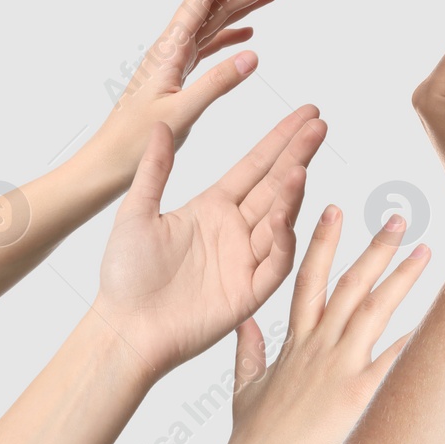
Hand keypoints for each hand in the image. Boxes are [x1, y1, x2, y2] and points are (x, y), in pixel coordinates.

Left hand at [87, 0, 292, 182]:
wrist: (107, 163)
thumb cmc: (133, 142)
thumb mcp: (180, 114)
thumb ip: (216, 83)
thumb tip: (253, 55)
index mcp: (170, 50)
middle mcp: (172, 48)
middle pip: (217, 5)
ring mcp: (176, 61)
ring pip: (217, 23)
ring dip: (246, 5)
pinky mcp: (178, 76)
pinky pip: (210, 45)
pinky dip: (232, 34)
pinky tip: (248, 33)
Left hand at [93, 108, 322, 379]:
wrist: (124, 328)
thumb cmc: (125, 277)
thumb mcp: (136, 213)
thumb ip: (155, 170)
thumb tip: (160, 126)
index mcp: (212, 208)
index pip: (256, 166)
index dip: (280, 140)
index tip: (305, 115)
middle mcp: (235, 230)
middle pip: (275, 185)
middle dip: (298, 154)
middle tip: (319, 125)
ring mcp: (246, 260)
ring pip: (280, 220)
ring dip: (291, 194)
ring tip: (299, 167)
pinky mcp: (249, 291)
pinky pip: (276, 263)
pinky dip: (284, 240)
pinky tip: (285, 217)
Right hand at [223, 206, 430, 443]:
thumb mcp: (245, 390)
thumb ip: (248, 351)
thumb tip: (245, 321)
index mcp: (294, 343)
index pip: (309, 278)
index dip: (323, 241)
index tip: (336, 209)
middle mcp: (317, 347)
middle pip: (350, 284)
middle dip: (376, 248)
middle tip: (401, 217)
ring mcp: (337, 369)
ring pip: (374, 310)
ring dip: (402, 278)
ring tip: (426, 251)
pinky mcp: (355, 396)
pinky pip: (391, 361)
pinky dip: (412, 340)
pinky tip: (434, 321)